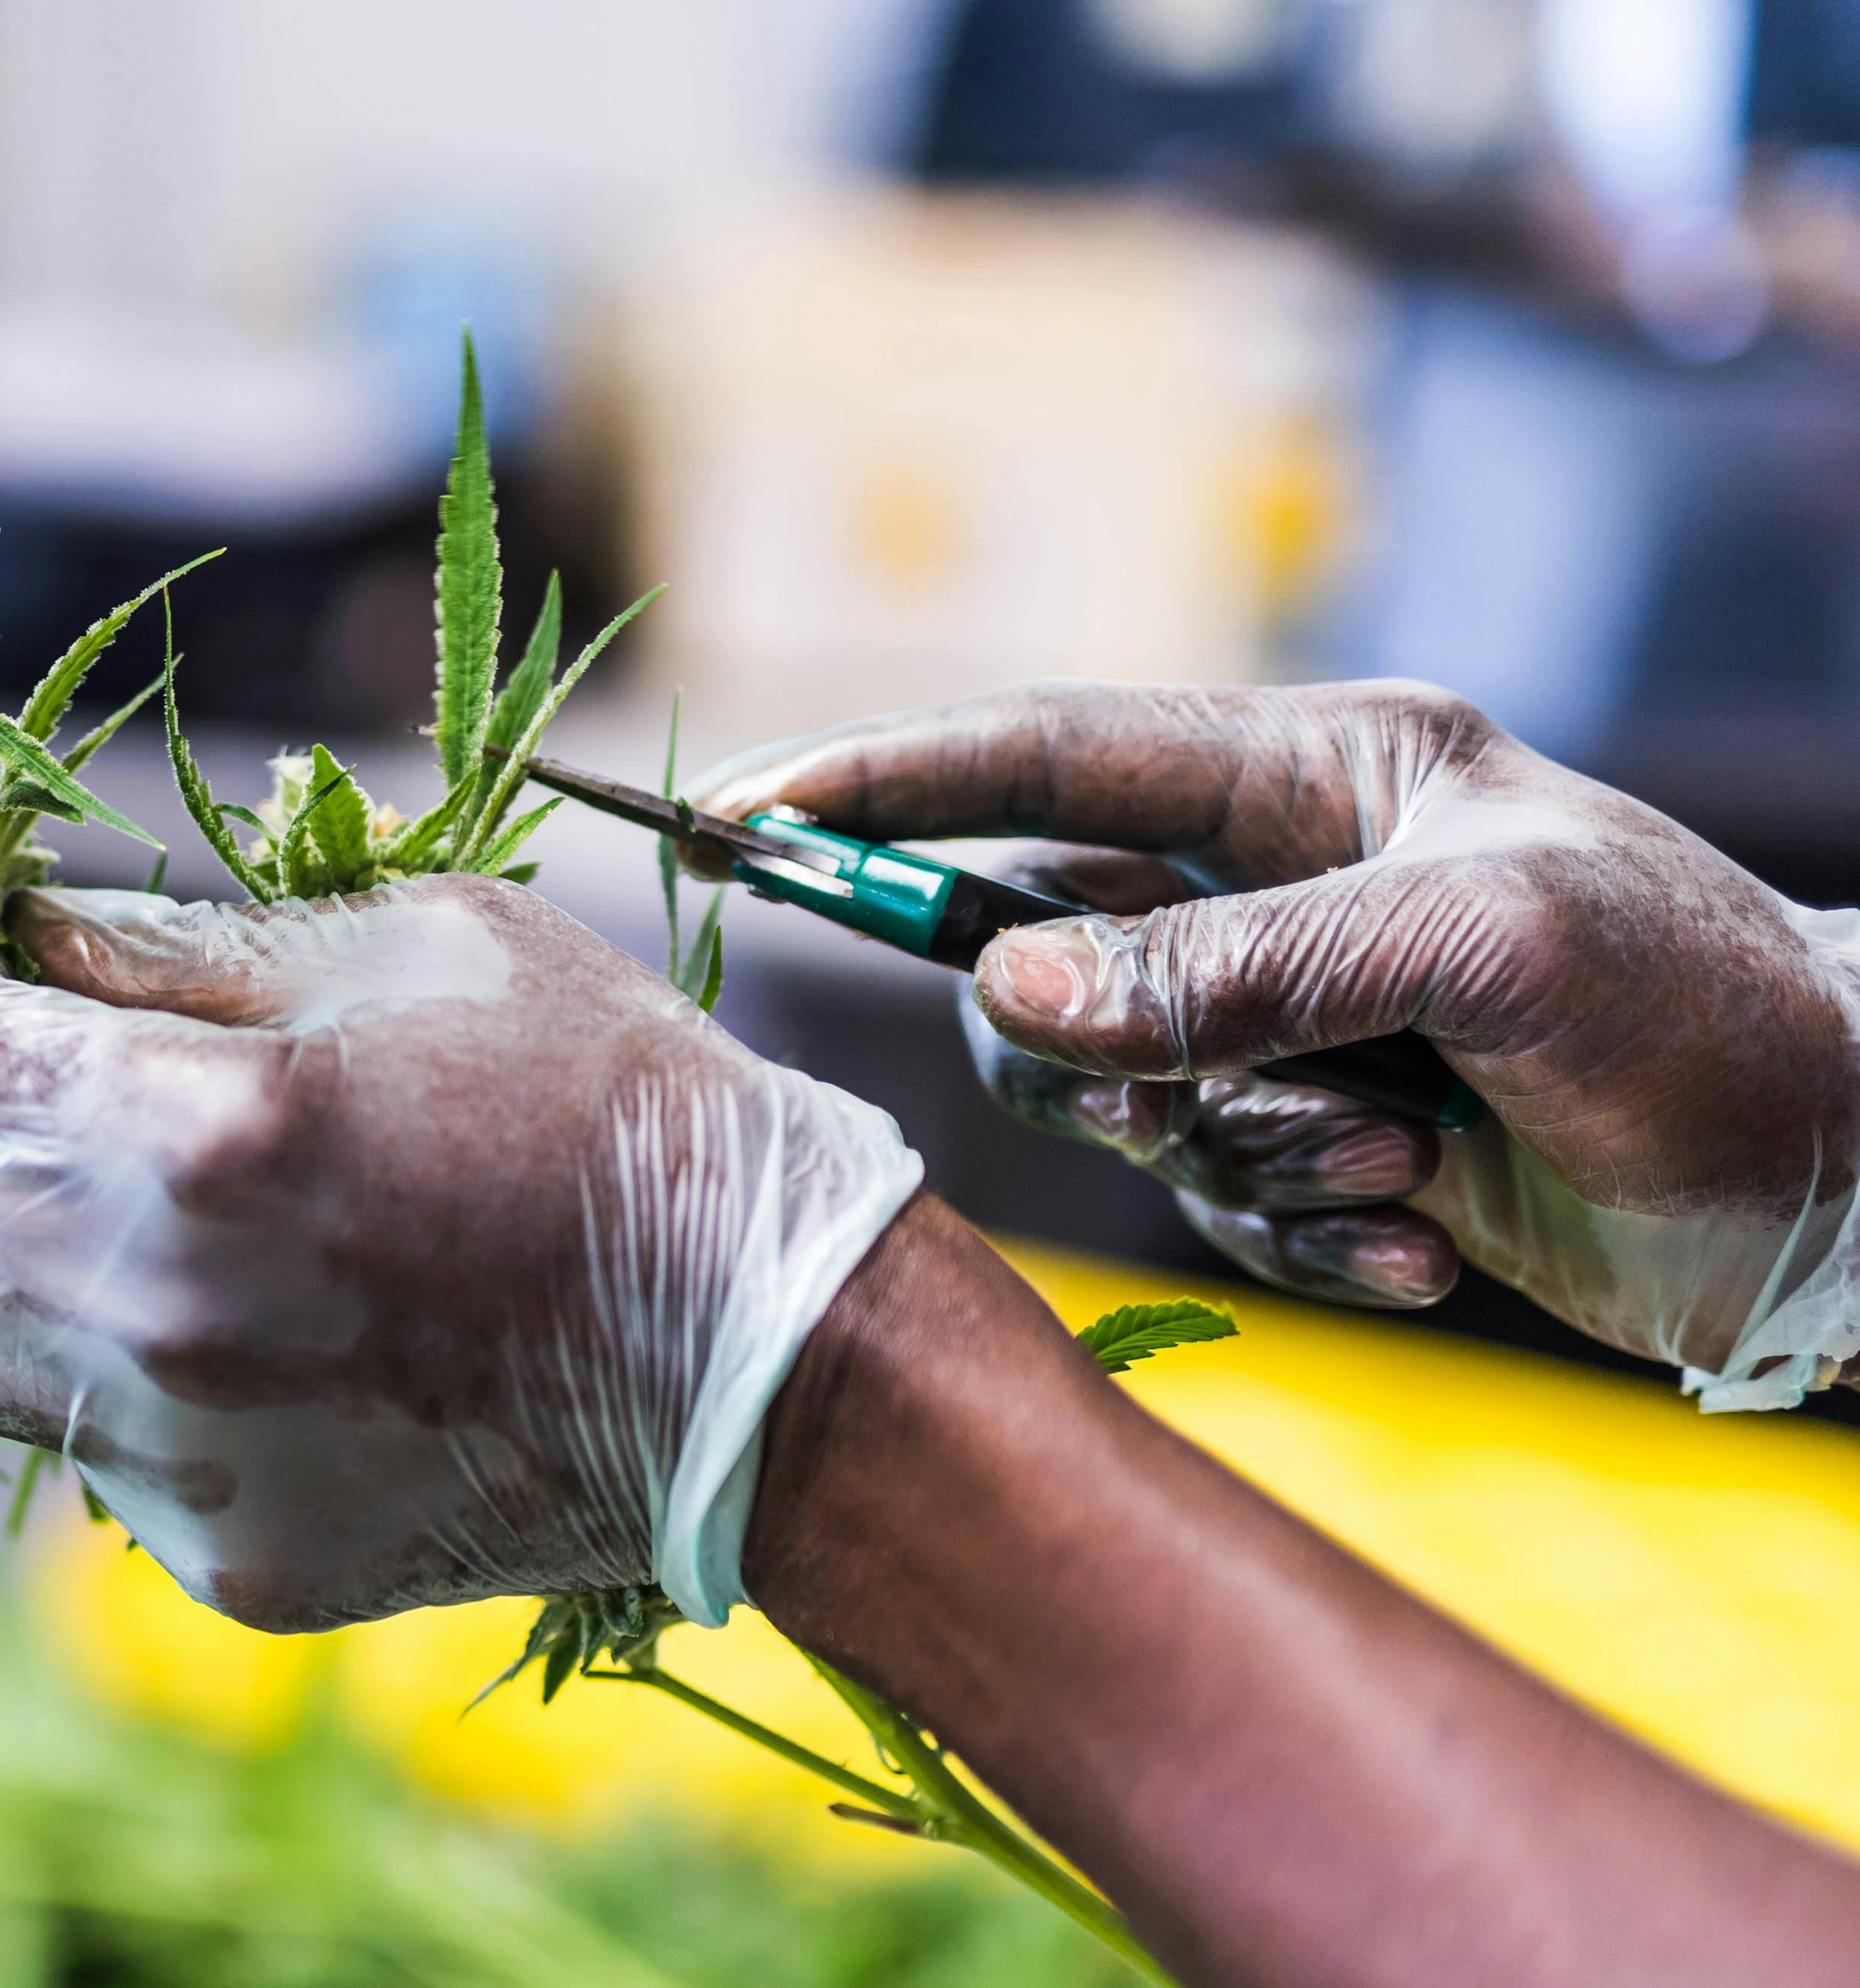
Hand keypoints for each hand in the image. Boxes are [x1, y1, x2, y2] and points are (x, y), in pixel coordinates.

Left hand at [0, 877, 919, 1631]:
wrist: (756, 1353)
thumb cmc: (599, 1097)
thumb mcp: (407, 943)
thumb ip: (178, 942)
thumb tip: (17, 928)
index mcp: (185, 1122)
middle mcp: (136, 1297)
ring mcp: (166, 1445)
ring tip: (50, 1207)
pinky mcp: (210, 1547)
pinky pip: (63, 1443)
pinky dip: (92, 1371)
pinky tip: (213, 1323)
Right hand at [700, 680, 1859, 1403]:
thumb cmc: (1705, 1011)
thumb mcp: (1480, 954)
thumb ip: (1235, 968)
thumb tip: (1010, 987)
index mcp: (1312, 773)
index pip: (1039, 755)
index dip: (878, 783)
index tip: (738, 816)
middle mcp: (1279, 885)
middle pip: (1043, 961)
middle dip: (1113, 1055)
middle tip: (1207, 1102)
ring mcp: (1292, 1018)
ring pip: (1120, 1098)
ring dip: (1247, 1157)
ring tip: (1405, 1167)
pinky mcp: (1320, 1141)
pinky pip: (1208, 1200)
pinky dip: (1309, 1233)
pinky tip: (1433, 1235)